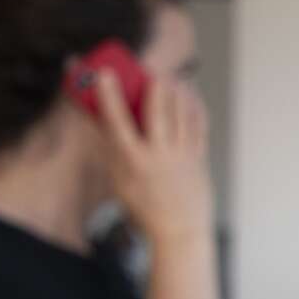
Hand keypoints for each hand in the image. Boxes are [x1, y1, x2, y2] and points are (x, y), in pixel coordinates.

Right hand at [93, 70, 212, 247]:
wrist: (178, 230)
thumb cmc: (142, 204)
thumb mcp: (118, 177)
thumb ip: (111, 144)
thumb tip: (99, 111)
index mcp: (131, 162)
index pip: (117, 123)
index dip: (109, 96)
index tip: (104, 74)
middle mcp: (158, 157)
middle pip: (158, 112)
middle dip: (155, 86)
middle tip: (151, 68)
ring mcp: (182, 157)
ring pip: (182, 115)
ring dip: (178, 91)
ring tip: (172, 76)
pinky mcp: (199, 158)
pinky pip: (199, 126)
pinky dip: (195, 107)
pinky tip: (190, 95)